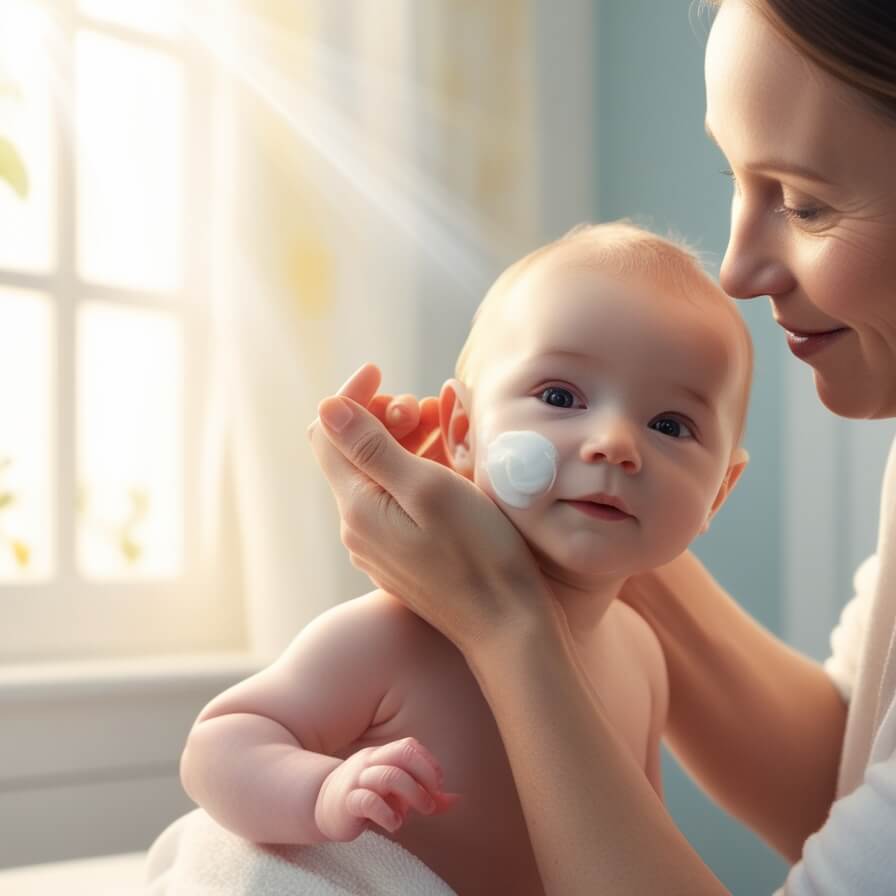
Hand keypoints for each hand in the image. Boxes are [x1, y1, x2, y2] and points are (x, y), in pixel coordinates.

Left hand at [307, 363, 555, 653]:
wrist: (506, 625)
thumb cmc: (478, 553)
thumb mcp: (427, 489)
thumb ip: (372, 448)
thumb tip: (327, 407)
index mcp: (357, 507)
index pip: (327, 433)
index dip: (351, 397)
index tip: (383, 372)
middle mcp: (358, 527)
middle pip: (354, 452)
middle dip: (388, 417)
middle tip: (432, 408)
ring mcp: (380, 544)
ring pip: (380, 474)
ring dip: (407, 441)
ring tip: (449, 428)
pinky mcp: (402, 554)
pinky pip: (398, 499)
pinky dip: (418, 471)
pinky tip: (451, 462)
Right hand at [314, 737, 457, 840]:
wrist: (321, 806)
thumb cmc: (367, 797)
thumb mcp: (398, 794)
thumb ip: (425, 795)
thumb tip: (457, 800)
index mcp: (382, 755)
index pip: (409, 746)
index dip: (428, 763)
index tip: (438, 785)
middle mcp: (370, 762)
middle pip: (402, 754)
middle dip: (425, 775)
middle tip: (432, 799)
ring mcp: (357, 780)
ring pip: (388, 775)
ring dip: (412, 795)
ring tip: (420, 812)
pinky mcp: (346, 803)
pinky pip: (368, 801)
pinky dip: (388, 814)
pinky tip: (395, 824)